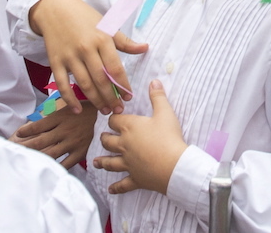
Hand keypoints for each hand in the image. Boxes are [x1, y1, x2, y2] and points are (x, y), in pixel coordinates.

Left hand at [12, 102, 97, 169]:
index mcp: (61, 117)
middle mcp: (64, 130)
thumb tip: (36, 121)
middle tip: (15, 151)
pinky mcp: (80, 152)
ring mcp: (72, 142)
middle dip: (26, 147)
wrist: (108, 115)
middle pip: (41, 141)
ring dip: (37, 158)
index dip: (26, 131)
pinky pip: (66, 164)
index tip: (18, 134)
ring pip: (51, 153)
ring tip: (27, 162)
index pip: (39, 125)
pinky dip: (56, 168)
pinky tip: (47, 171)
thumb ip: (54, 114)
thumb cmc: (86, 109)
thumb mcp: (69, 106)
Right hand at [28, 0, 149, 115]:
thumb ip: (125, 41)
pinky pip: (62, 84)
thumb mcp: (107, 25)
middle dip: (111, 98)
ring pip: (84, 84)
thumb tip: (145, 48)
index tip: (129, 97)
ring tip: (104, 110)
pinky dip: (69, 99)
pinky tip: (77, 110)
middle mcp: (86, 48)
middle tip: (118, 111)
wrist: (55, 8)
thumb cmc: (84, 17)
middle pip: (101, 79)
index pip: (115, 68)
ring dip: (95, 100)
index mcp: (102, 39)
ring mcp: (70, 56)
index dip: (123, 85)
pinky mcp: (55, 62)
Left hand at [95, 80, 187, 195]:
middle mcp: (124, 145)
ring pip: (111, 162)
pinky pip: (123, 184)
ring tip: (96, 162)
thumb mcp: (165, 112)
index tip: (112, 117)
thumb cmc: (169, 137)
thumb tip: (154, 81)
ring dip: (103, 162)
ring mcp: (128, 163)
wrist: (174, 165)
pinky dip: (116, 187)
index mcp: (130, 128)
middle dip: (104, 138)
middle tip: (102, 137)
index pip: (115, 121)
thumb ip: (158, 96)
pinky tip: (110, 190)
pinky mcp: (135, 178)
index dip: (113, 118)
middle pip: (108, 141)